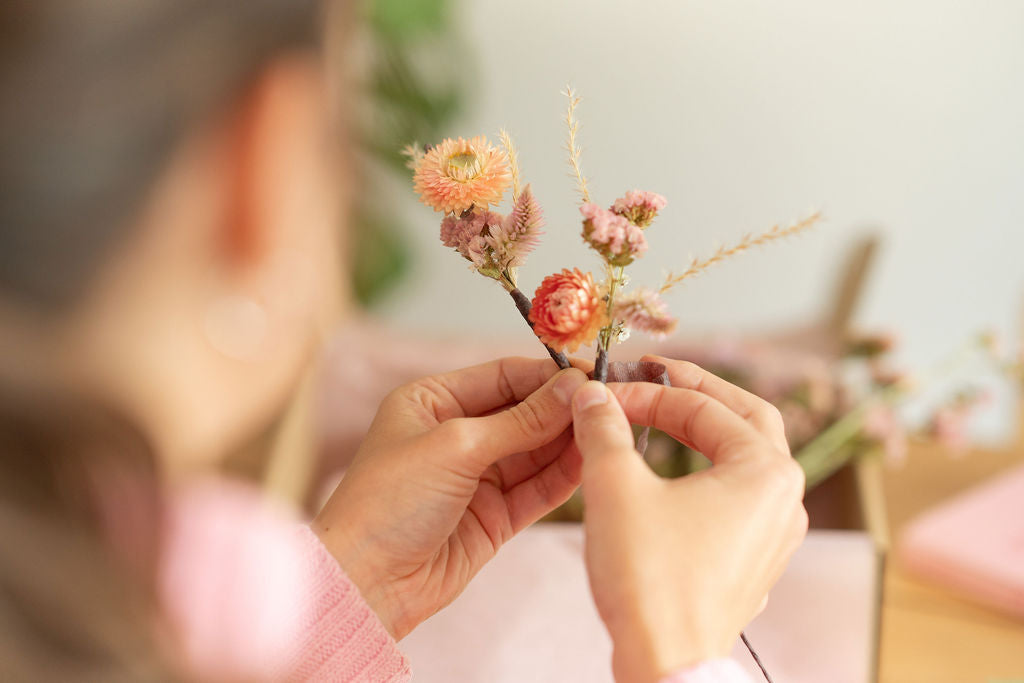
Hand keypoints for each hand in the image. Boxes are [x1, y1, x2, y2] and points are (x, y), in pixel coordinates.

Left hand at [313, 357, 588, 638]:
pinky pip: (536, 488)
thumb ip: (520, 420)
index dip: (547, 376)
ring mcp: (476, 477)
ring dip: (569, 442)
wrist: (366, 584)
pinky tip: (591, 463)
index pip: (503, 376)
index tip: (591, 376)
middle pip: (524, 413)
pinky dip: (563, 477)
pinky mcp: (493, 516)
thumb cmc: (387, 503)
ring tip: (609, 430)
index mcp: (432, 402)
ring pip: (535, 452)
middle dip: (564, 409)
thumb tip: (572, 387)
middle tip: (609, 404)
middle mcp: (455, 434)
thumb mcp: (455, 447)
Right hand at [571, 356, 807, 682]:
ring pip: (746, 460)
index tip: (604, 393)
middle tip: (656, 373)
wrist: (666, 664)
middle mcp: (784, 498)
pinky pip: (739, 500)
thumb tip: (591, 394)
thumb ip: (604, 429)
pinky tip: (680, 477)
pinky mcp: (755, 563)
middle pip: (745, 419)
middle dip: (697, 392)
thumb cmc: (651, 579)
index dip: (645, 392)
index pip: (700, 406)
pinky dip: (709, 474)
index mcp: (764, 469)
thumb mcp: (615, 487)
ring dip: (707, 432)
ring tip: (668, 416)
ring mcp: (775, 534)